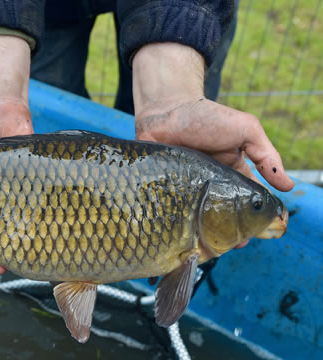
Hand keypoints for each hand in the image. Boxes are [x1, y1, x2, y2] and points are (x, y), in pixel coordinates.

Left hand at [132, 43, 293, 247]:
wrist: (166, 109)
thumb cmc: (206, 117)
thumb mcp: (245, 130)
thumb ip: (266, 155)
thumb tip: (288, 186)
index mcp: (231, 173)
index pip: (246, 199)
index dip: (252, 218)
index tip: (256, 234)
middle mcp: (210, 184)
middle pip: (222, 213)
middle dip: (229, 231)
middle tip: (233, 244)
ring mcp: (188, 188)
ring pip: (198, 216)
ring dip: (205, 232)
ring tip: (212, 245)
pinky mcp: (167, 189)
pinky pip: (174, 210)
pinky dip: (179, 222)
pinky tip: (183, 233)